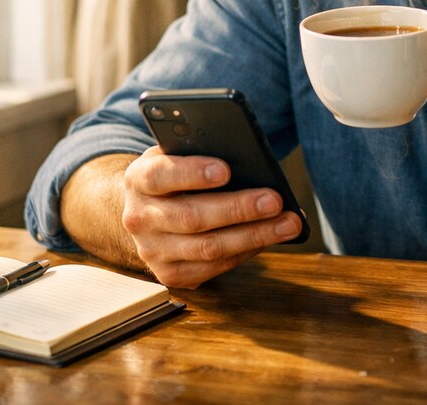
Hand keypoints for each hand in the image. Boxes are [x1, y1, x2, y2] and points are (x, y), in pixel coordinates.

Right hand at [119, 147, 304, 287]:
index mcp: (138, 179)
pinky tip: (269, 238)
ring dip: (253, 236)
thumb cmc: (174, 175)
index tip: (226, 170)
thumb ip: (202, 154)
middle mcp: (139, 218)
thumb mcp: (178, 155)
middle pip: (191, 217)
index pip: (161, 176)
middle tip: (274, 200)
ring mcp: (151, 251)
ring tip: (288, 223)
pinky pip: (212, 268)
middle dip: (238, 209)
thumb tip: (253, 164)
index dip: (192, 173)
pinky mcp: (169, 274)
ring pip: (207, 248)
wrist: (145, 210)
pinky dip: (246, 253)